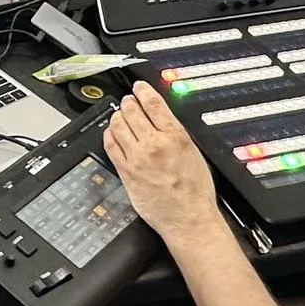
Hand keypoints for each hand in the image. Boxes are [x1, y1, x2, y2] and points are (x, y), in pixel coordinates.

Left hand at [102, 84, 226, 255]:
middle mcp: (154, 145)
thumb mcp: (193, 153)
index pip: (153, 103)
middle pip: (132, 111)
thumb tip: (161, 120)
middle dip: (128, 101)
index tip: (139, 87)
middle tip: (128, 100)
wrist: (188, 218)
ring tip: (119, 115)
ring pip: (118, 125)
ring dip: (117, 115)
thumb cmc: (195, 192)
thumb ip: (175, 134)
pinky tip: (112, 133)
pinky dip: (109, 134)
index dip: (143, 90)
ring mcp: (137, 158)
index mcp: (175, 137)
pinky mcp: (126, 172)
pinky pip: (110, 145)